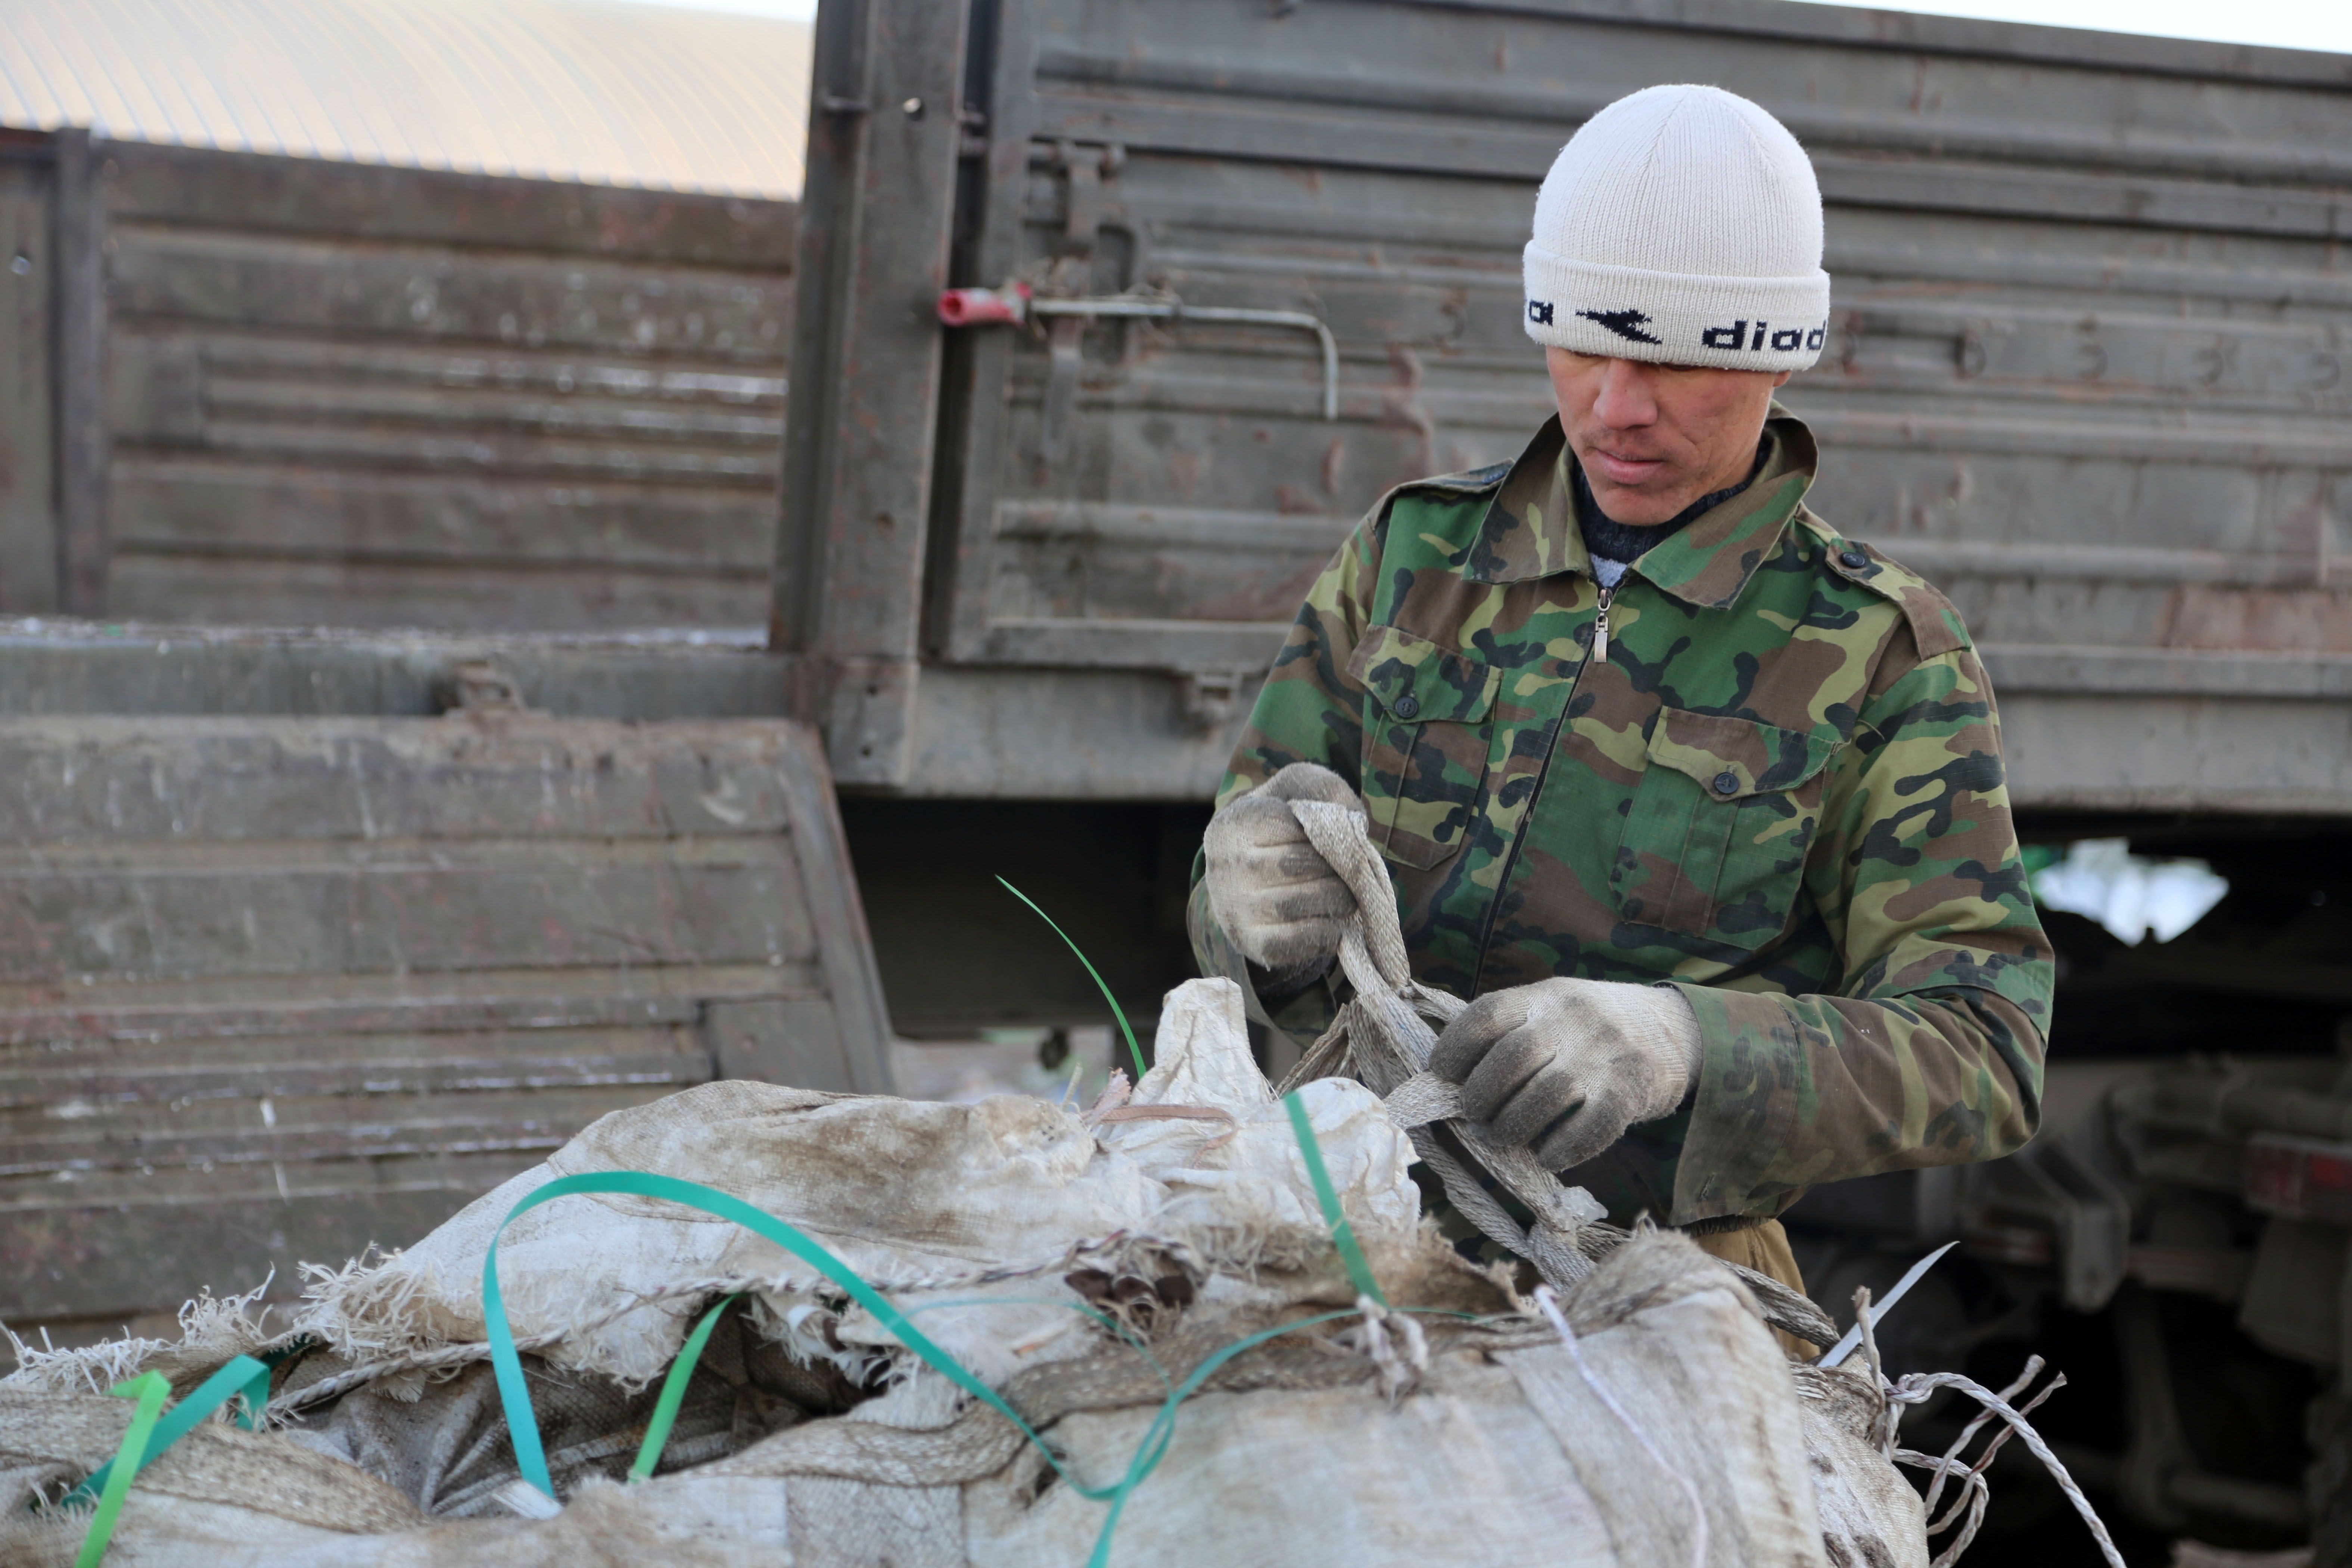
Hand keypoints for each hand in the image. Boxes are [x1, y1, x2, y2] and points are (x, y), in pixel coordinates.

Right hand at [1203, 763, 1365, 971]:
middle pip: (1299, 864)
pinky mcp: (1252, 943)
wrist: (1251, 880)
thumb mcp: (1296, 791)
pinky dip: (1330, 929)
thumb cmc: (1282, 828)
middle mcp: (1225, 867)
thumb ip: (1321, 790)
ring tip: (1343, 891)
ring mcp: (1234, 909)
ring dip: (1339, 897)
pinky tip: (1330, 918)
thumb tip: (1348, 821)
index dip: (1322, 831)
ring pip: (1304, 901)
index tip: (1323, 836)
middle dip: (1335, 865)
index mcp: (1233, 824)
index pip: (1294, 824)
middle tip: (1345, 867)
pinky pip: (1303, 939)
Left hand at [1427, 978, 1701, 1171]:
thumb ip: (1510, 1031)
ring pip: (1545, 1095)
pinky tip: (1547, 1156)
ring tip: (1500, 1138)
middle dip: (1481, 1096)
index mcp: (1545, 996)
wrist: (1675, 1030)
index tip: (1441, 1075)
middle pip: (1511, 1057)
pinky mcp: (1632, 1091)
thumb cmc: (1591, 1029)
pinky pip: (1590, 1126)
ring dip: (1512, 1126)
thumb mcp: (1552, 1008)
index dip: (1454, 1048)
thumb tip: (1449, 1081)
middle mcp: (1573, 1019)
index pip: (1487, 1014)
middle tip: (1474, 1118)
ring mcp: (1605, 1054)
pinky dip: (1561, 1148)